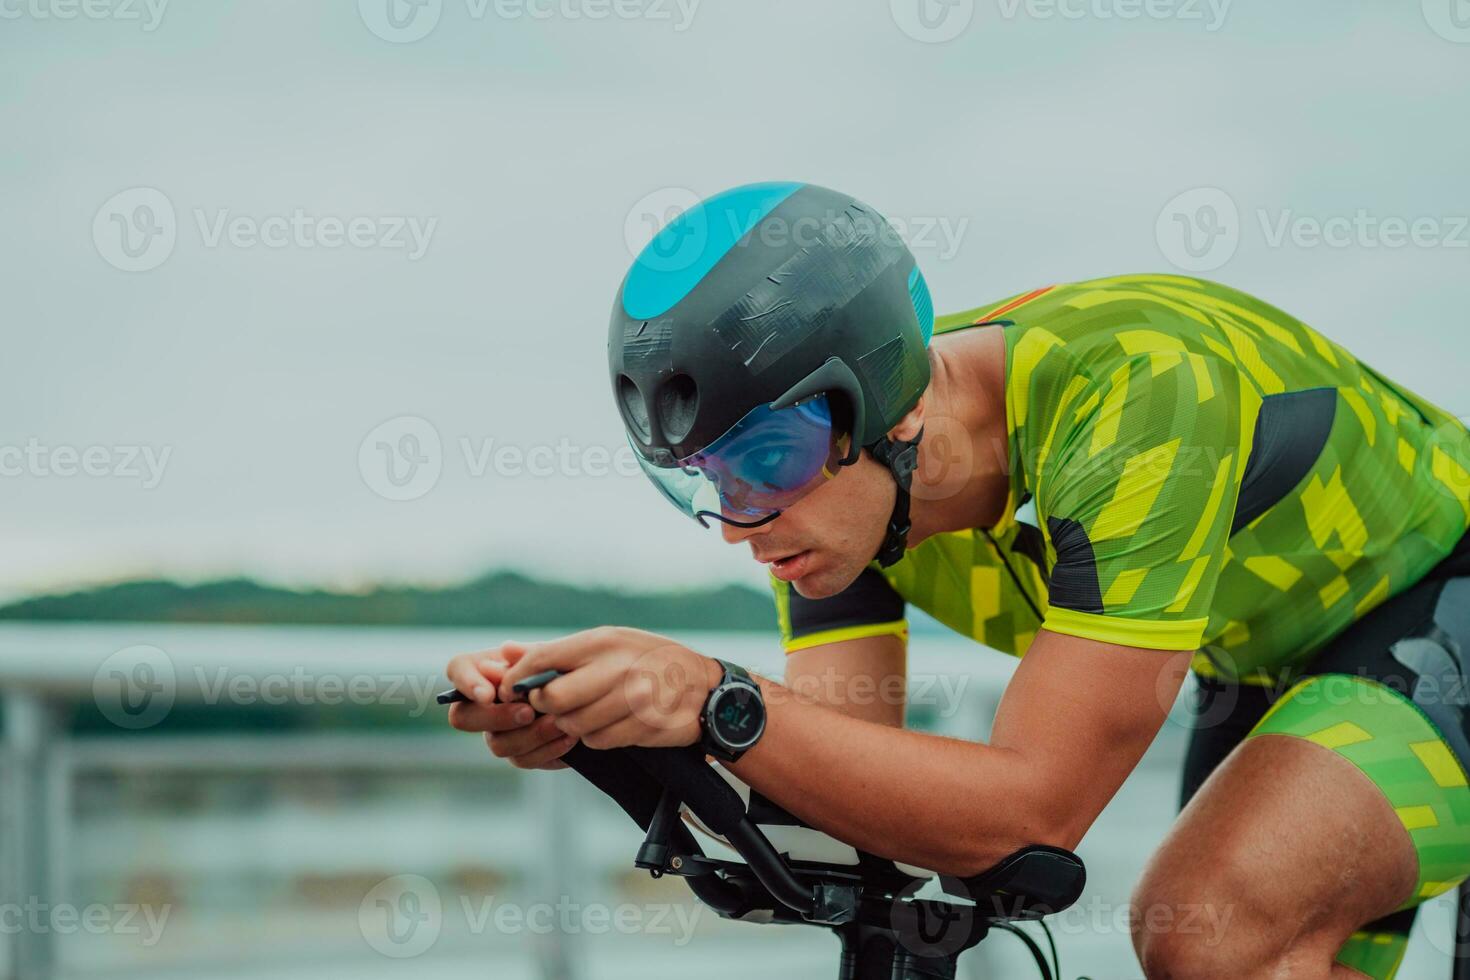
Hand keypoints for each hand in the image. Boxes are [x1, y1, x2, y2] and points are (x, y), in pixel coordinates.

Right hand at [444, 644, 576, 769]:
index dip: (467, 683)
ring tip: (558, 722)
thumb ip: (529, 655)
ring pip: (497, 744)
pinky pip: (524, 759)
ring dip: (530, 734)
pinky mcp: (520, 754)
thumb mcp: (552, 657)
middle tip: (528, 712)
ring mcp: (498, 732)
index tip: (488, 694)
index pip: (457, 669)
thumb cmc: (563, 667)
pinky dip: (547, 749)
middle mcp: (482, 704)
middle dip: (496, 716)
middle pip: (463, 717)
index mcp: (484, 669)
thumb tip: (507, 649)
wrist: (588, 694)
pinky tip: (568, 737)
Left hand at [500, 627, 723, 750]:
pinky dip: (596, 738)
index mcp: (603, 641)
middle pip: (552, 699)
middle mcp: (616, 667)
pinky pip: (597, 741)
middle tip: (553, 706)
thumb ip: (555, 651)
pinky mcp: (641, 727)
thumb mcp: (608, 643)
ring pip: (572, 724)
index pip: (541, 660)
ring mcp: (631, 700)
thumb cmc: (649, 660)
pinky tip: (611, 723)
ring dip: (572, 725)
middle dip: (545, 708)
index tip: (515, 690)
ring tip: (589, 712)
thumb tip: (504, 652)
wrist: (705, 688)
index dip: (519, 680)